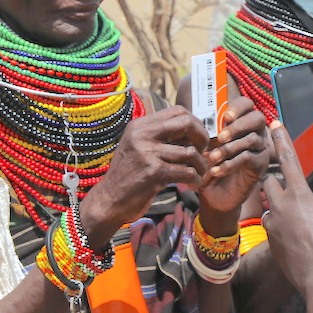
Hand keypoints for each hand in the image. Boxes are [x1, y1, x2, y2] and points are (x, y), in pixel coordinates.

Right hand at [84, 106, 208, 245]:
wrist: (109, 201)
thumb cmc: (129, 175)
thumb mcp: (138, 147)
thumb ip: (160, 136)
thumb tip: (195, 128)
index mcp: (140, 125)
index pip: (178, 111)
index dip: (195, 123)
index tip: (198, 139)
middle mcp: (142, 135)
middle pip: (187, 124)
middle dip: (203, 138)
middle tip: (204, 153)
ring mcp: (147, 153)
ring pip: (191, 152)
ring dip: (201, 165)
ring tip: (199, 174)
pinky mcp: (154, 172)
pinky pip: (187, 172)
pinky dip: (196, 179)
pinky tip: (194, 185)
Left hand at [197, 96, 268, 220]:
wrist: (214, 194)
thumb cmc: (210, 163)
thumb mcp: (205, 145)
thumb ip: (206, 131)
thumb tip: (199, 121)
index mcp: (243, 121)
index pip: (247, 104)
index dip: (238, 107)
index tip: (225, 117)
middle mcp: (257, 132)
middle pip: (257, 118)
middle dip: (238, 126)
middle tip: (220, 137)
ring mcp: (261, 148)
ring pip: (251, 140)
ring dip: (229, 148)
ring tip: (212, 157)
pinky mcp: (260, 165)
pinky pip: (248, 159)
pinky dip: (230, 164)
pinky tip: (216, 170)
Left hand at [262, 123, 312, 296]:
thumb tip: (308, 215)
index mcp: (300, 195)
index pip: (287, 160)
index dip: (280, 140)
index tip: (273, 123)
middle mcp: (281, 208)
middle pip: (269, 184)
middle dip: (276, 185)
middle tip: (290, 194)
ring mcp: (273, 228)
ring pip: (271, 211)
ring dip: (280, 213)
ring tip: (302, 228)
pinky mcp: (271, 245)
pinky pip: (274, 232)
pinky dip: (284, 234)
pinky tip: (301, 247)